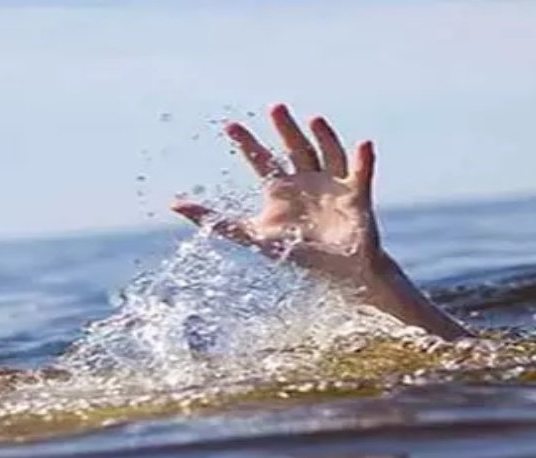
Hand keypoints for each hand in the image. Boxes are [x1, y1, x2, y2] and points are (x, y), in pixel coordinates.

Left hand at [172, 104, 381, 282]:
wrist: (338, 272)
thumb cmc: (297, 253)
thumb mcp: (252, 236)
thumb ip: (215, 221)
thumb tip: (173, 205)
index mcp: (281, 188)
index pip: (261, 160)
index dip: (246, 143)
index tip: (229, 126)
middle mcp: (307, 179)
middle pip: (294, 147)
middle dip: (284, 128)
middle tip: (274, 107)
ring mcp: (333, 184)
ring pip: (327, 152)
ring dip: (322, 136)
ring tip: (313, 119)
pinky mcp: (357, 195)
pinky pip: (361, 173)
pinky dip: (363, 159)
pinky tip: (363, 143)